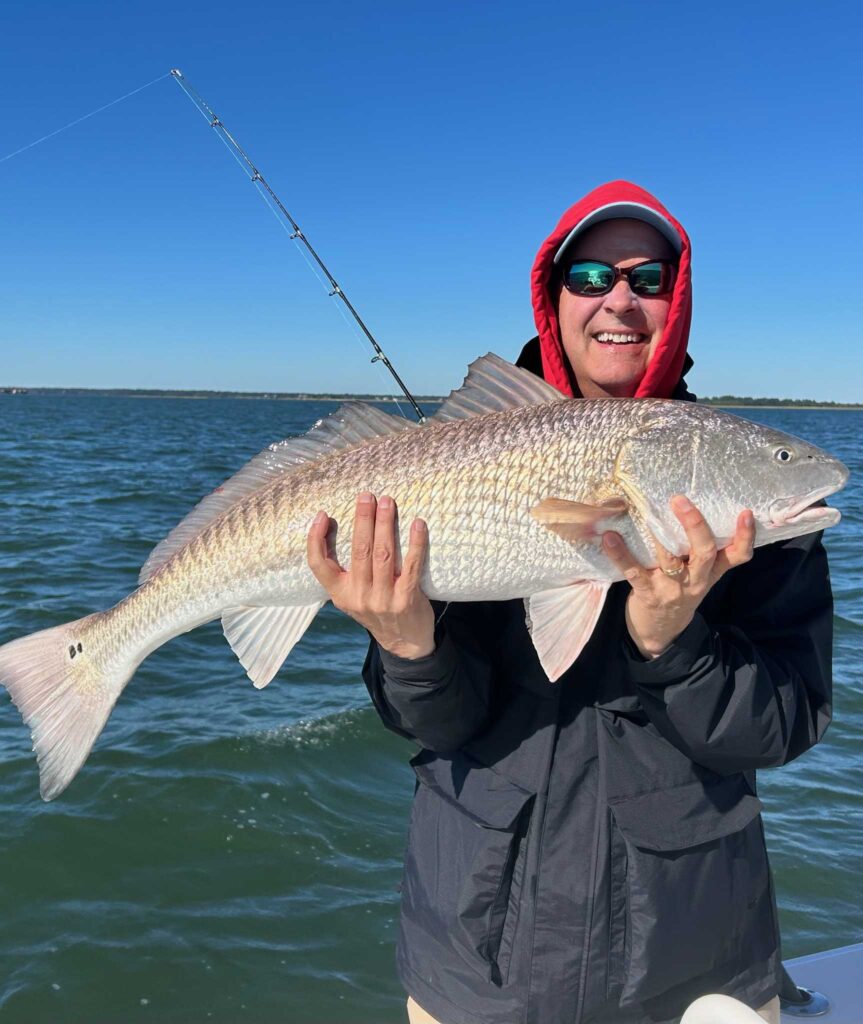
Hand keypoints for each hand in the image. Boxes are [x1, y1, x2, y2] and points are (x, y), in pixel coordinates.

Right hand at [307, 492, 434, 659]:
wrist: (404, 642)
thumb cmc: (378, 608)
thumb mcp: (353, 595)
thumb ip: (346, 570)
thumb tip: (342, 526)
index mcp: (340, 593)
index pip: (318, 564)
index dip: (316, 539)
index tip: (322, 515)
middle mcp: (359, 596)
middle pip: (359, 551)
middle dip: (362, 519)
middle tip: (367, 496)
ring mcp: (383, 599)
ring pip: (383, 554)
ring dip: (385, 525)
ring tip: (388, 502)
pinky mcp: (406, 600)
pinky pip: (411, 566)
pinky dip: (415, 543)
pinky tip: (418, 524)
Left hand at [602, 496, 754, 658]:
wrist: (661, 633)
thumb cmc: (680, 592)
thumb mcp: (701, 576)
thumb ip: (705, 551)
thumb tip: (697, 507)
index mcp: (711, 572)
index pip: (738, 555)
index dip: (745, 536)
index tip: (746, 512)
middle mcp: (695, 580)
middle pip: (704, 552)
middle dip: (695, 525)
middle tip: (680, 500)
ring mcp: (671, 588)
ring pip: (671, 560)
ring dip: (658, 537)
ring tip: (646, 514)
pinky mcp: (648, 594)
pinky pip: (634, 572)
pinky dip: (620, 554)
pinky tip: (609, 538)